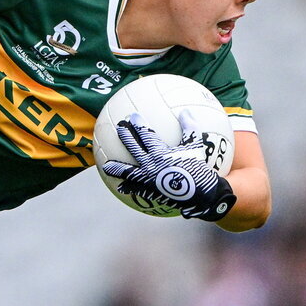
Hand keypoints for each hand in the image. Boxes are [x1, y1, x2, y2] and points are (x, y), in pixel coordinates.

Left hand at [102, 111, 236, 221]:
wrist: (199, 194)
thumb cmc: (199, 169)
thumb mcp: (197, 146)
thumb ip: (190, 128)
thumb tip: (186, 111)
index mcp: (160, 152)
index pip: (146, 134)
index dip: (138, 124)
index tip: (132, 117)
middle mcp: (150, 164)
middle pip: (133, 147)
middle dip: (125, 136)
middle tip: (118, 127)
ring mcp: (148, 179)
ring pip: (128, 171)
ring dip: (116, 167)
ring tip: (106, 165)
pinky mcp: (149, 191)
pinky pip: (136, 189)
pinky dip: (128, 188)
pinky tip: (120, 187)